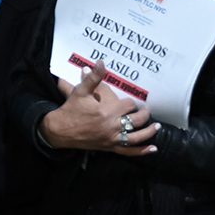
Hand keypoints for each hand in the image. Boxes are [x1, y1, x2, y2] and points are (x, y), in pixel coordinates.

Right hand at [40, 64, 159, 156]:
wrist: (58, 131)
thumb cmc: (70, 110)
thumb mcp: (80, 91)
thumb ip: (93, 78)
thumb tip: (101, 62)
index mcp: (106, 111)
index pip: (129, 105)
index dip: (132, 102)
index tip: (132, 101)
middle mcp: (111, 126)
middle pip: (136, 120)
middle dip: (144, 114)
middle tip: (146, 110)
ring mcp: (111, 138)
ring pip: (136, 137)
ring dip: (149, 132)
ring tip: (156, 126)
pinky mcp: (109, 147)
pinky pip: (128, 151)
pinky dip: (141, 151)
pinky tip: (153, 148)